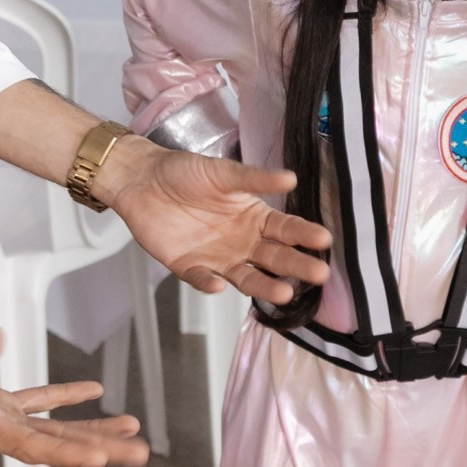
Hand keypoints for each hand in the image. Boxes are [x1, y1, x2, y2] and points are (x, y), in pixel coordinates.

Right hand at [0, 322, 148, 466]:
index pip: (33, 444)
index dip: (69, 452)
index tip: (103, 458)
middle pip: (54, 446)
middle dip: (98, 449)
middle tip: (139, 454)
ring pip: (50, 429)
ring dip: (89, 430)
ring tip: (128, 430)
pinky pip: (34, 404)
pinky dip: (63, 399)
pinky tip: (90, 393)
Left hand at [98, 138, 332, 303]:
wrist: (142, 180)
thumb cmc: (185, 172)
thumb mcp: (223, 173)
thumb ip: (255, 179)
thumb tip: (291, 178)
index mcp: (254, 217)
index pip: (286, 229)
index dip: (304, 235)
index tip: (324, 239)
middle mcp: (242, 242)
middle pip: (274, 258)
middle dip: (296, 266)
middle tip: (318, 273)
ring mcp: (217, 257)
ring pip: (246, 277)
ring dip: (264, 286)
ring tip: (283, 294)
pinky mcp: (189, 267)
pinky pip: (202, 279)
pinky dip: (209, 284)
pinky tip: (218, 284)